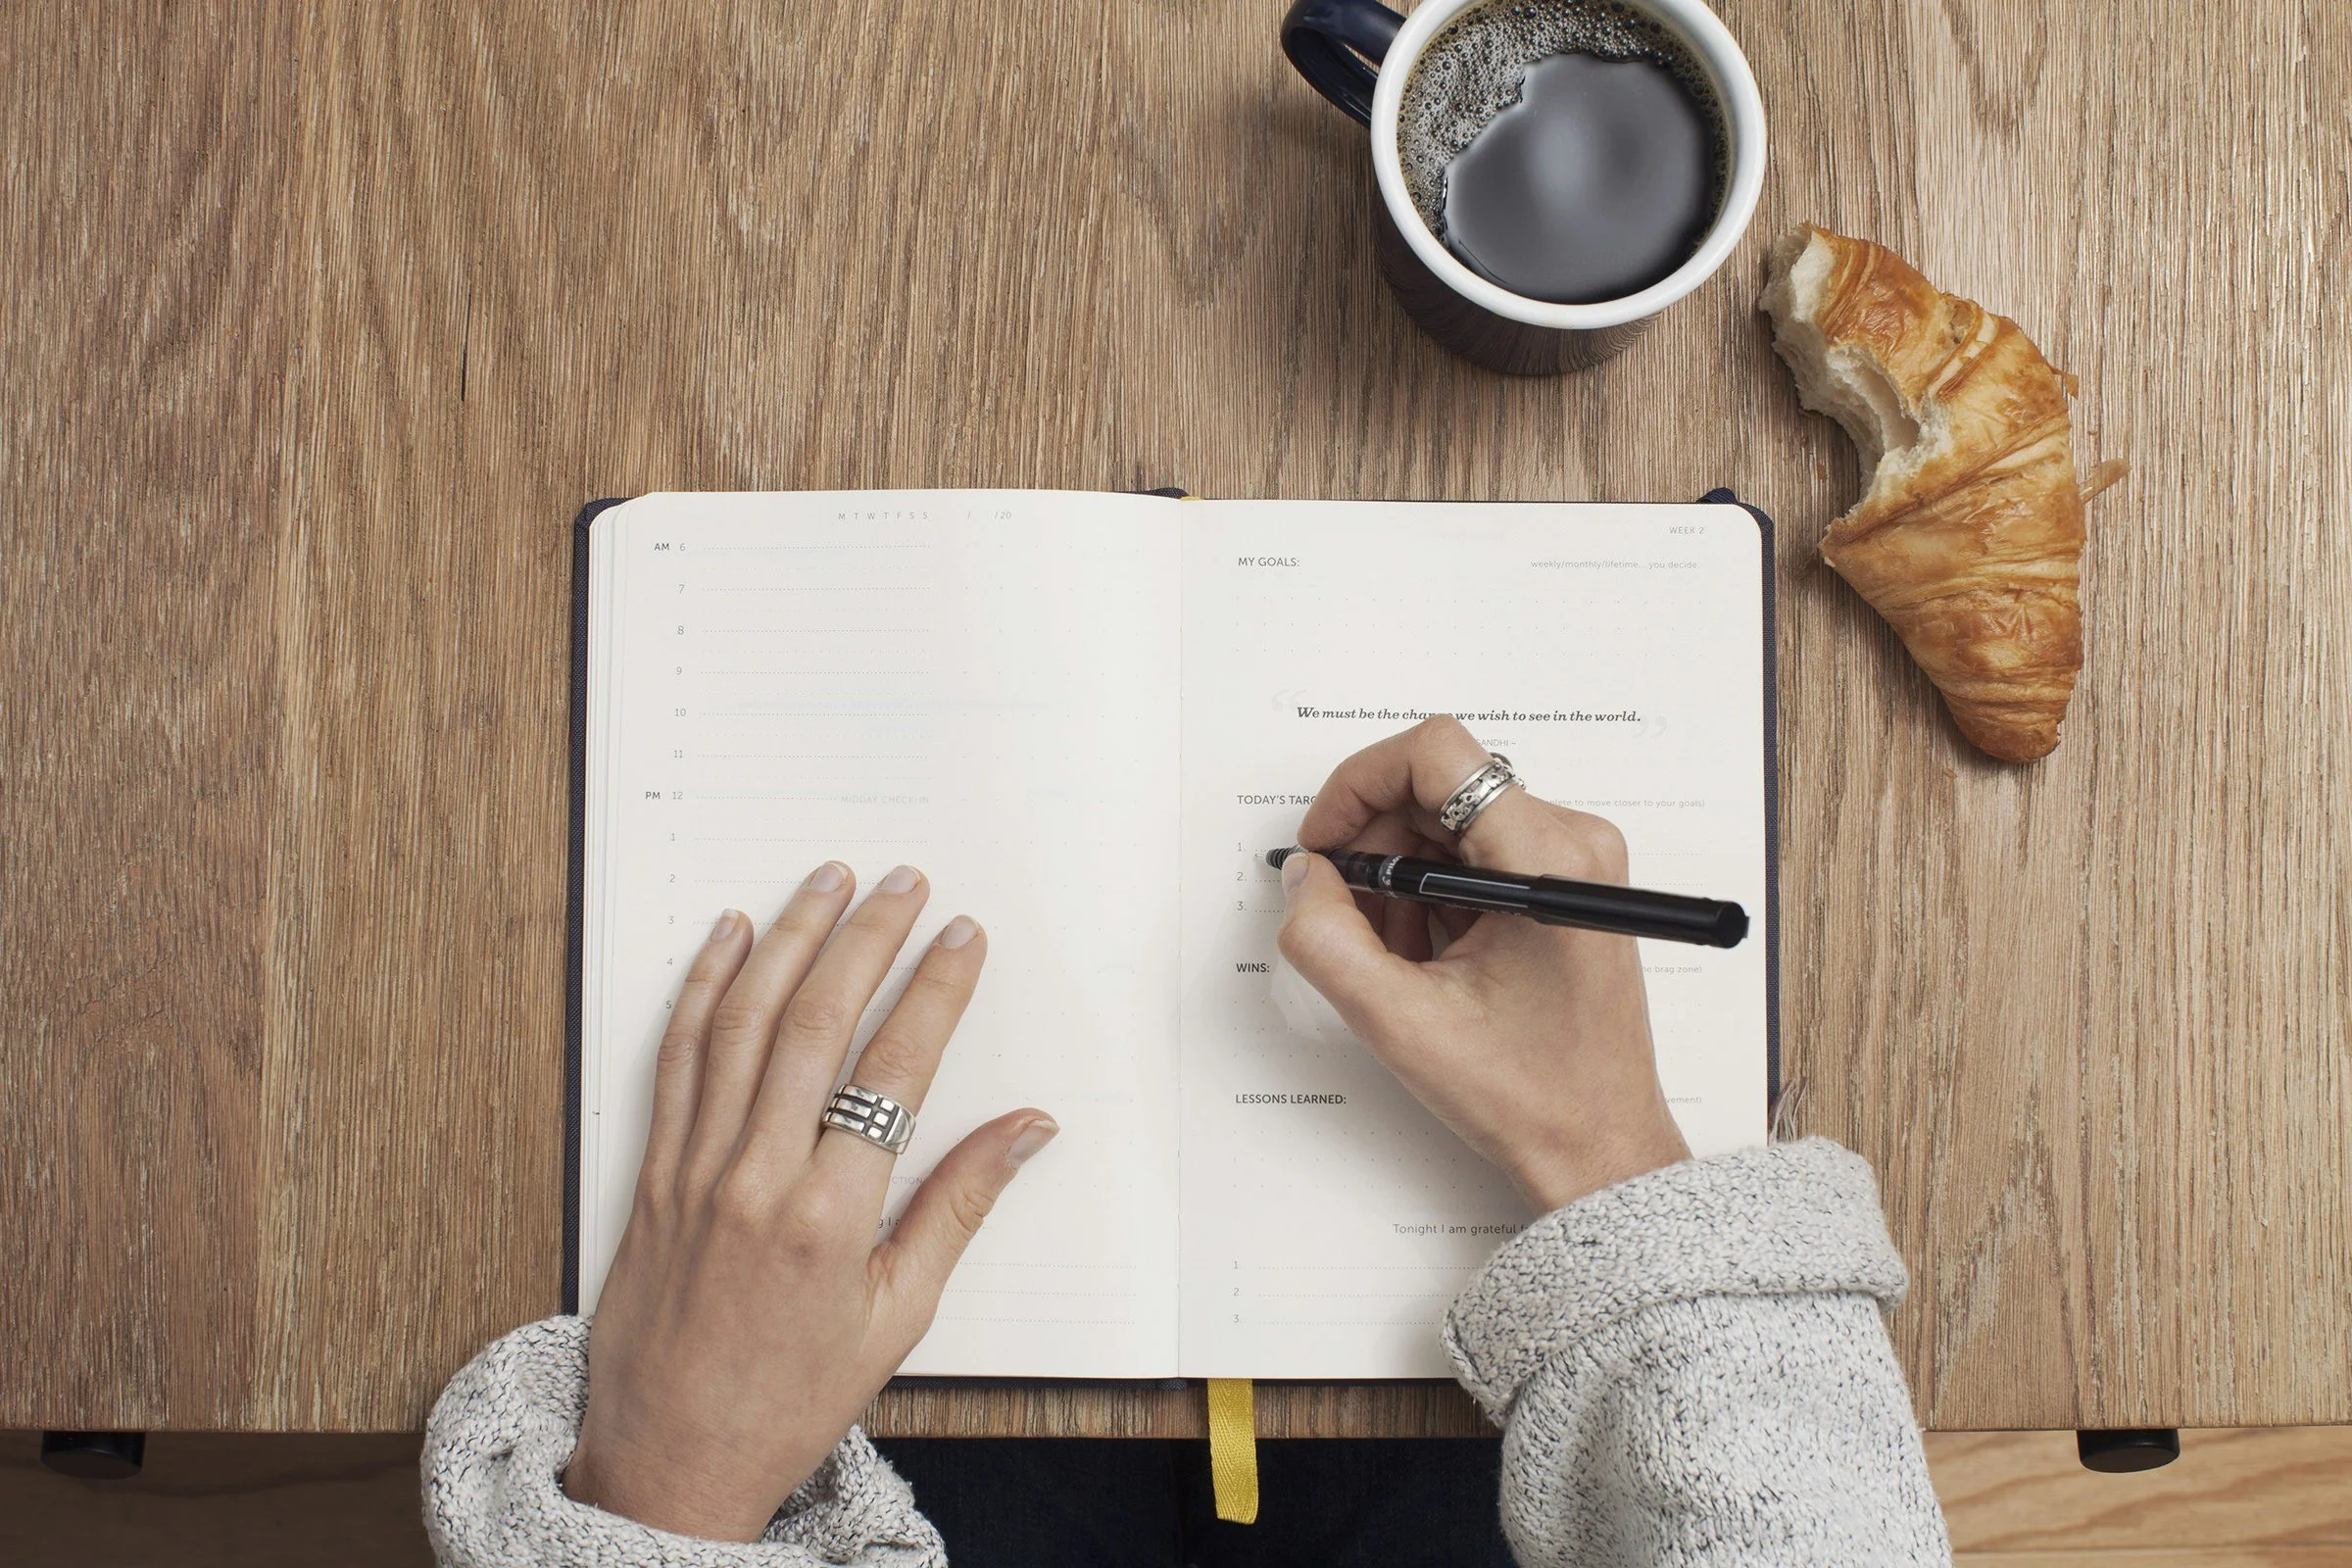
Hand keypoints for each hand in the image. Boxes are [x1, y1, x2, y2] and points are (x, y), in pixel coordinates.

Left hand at [563, 862, 1056, 1540]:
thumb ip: (959, 1206)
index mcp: (831, 1218)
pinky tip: (730, 938)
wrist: (671, 1459)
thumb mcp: (899, 1315)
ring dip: (788, 939)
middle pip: (816, 1024)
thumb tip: (1028, 1130)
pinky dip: (703, 988)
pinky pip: (677, 1057)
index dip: (934, 991)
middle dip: (866, 940)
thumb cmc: (790, 1398)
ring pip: (743, 1023)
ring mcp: (694, 1168)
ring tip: (827, 883)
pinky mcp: (651, 1171)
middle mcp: (757, 1179)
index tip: (961, 939)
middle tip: (903, 884)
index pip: (895, 1070)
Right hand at [1280, 717, 1688, 1211]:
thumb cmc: (1531, 1095)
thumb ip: (1328, 938)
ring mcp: (1573, 862)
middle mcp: (1573, 842)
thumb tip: (1304, 875)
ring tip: (1396, 955)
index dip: (1359, 785)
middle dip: (1375, 845)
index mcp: (1547, 859)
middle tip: (1346, 915)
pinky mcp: (1565, 884)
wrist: (1598, 1147)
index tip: (1325, 843)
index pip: (1436, 754)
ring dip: (1402, 877)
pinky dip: (1432, 894)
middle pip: (1438, 787)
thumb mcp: (1400, 1022)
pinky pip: (1475, 853)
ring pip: (1451, 822)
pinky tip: (1427, 958)